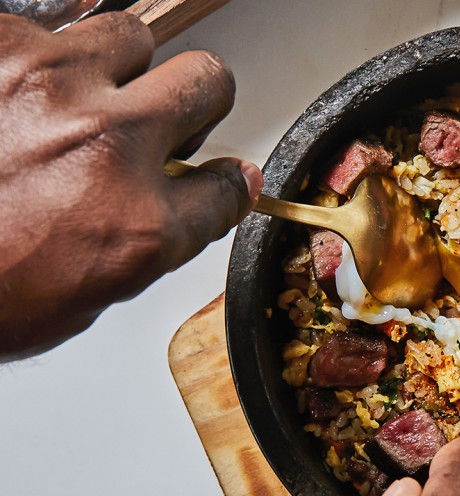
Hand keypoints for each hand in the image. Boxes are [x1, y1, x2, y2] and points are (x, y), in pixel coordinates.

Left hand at [0, 13, 261, 360]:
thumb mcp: (89, 293)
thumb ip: (160, 239)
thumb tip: (202, 198)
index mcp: (139, 222)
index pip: (226, 186)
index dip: (224, 182)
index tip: (217, 178)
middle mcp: (109, 143)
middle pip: (209, 81)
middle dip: (198, 102)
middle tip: (166, 118)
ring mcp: (50, 84)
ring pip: (131, 34)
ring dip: (118, 67)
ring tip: (77, 97)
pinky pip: (48, 17)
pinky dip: (41, 49)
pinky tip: (22, 88)